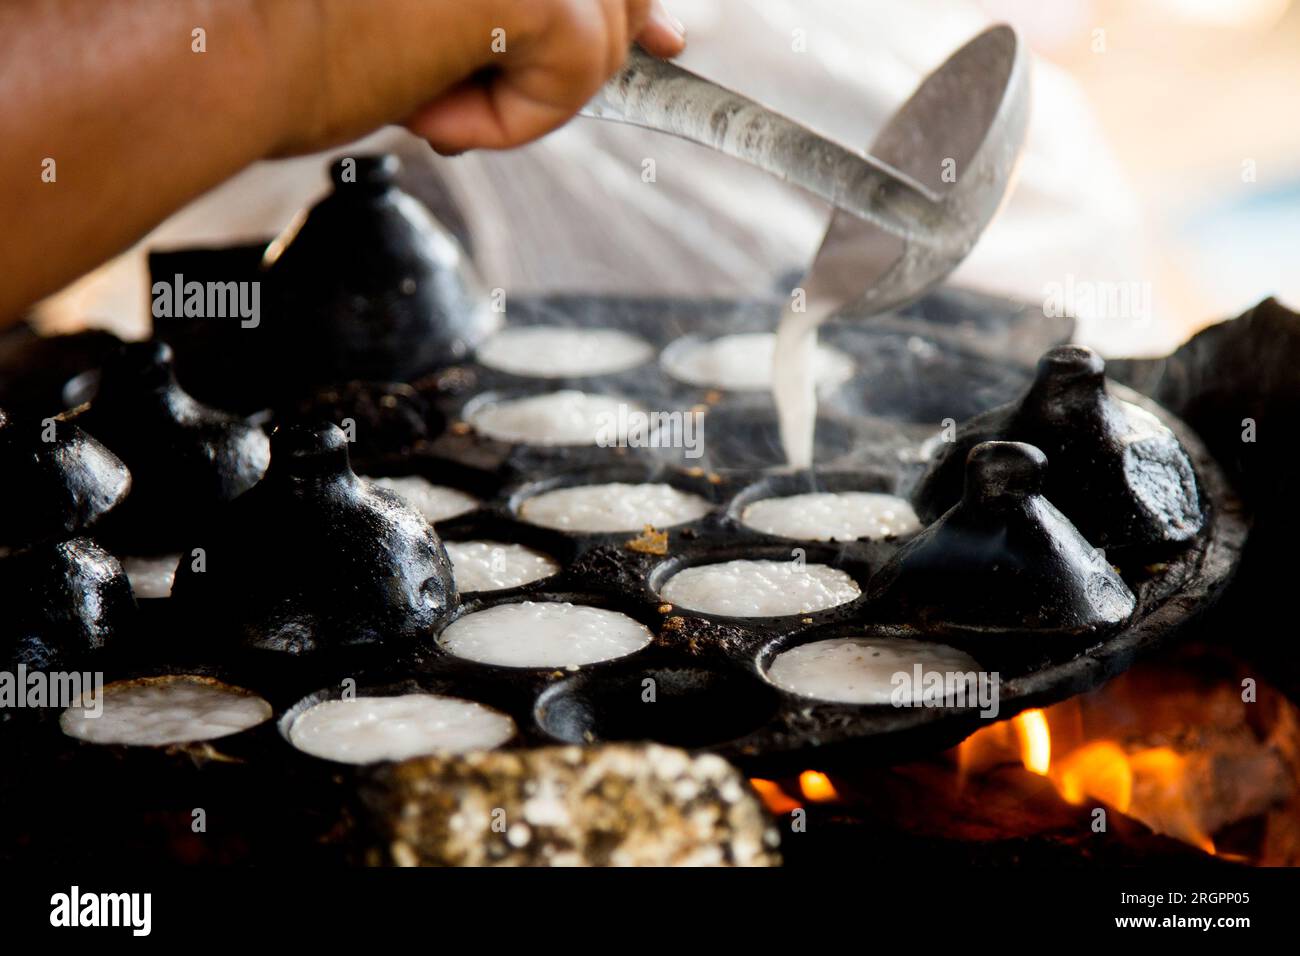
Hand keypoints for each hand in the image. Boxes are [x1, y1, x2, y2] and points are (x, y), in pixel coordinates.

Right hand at [281, 0, 685, 155]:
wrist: (216, 46)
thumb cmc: (297, 28)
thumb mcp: (441, 5)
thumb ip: (532, 2)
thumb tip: (656, 25)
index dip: (625, 2)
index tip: (662, 31)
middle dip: (574, 45)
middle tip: (472, 73)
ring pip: (599, 31)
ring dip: (524, 85)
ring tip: (419, 80)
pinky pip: (579, 70)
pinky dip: (515, 117)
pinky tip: (429, 103)